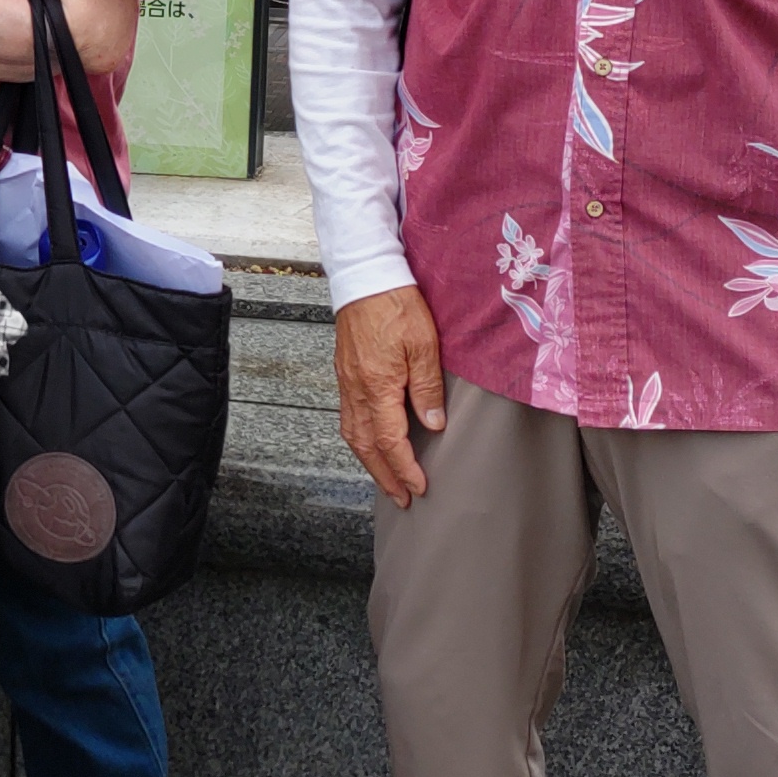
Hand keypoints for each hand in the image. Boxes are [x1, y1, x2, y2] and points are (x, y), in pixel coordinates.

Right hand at [333, 285, 446, 507]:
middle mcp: (356, 389)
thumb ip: (427, 388)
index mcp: (377, 386)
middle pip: (366, 447)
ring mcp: (347, 383)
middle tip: (402, 498)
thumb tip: (433, 425)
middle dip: (384, 476)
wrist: (365, 278)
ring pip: (353, 435)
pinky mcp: (345, 374)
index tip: (419, 487)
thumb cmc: (397, 305)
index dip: (404, 468)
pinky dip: (360, 440)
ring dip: (370, 462)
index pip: (390, 441)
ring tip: (386, 480)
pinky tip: (370, 444)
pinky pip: (348, 418)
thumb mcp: (424, 344)